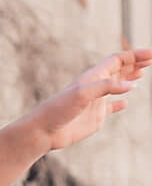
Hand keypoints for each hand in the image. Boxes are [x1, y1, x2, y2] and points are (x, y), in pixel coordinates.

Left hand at [33, 49, 151, 152]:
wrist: (44, 131)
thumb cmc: (58, 110)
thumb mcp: (82, 94)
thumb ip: (106, 87)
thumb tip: (131, 85)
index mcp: (93, 77)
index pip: (117, 61)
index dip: (134, 56)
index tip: (151, 54)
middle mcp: (95, 87)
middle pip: (119, 70)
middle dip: (135, 63)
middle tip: (151, 59)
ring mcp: (96, 102)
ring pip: (116, 86)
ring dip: (128, 78)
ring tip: (141, 72)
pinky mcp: (95, 116)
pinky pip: (110, 107)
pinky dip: (119, 104)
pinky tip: (126, 103)